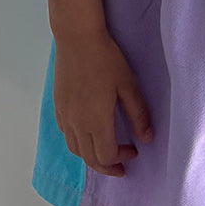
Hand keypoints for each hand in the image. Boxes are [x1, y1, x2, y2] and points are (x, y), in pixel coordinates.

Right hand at [53, 28, 154, 176]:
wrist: (77, 38)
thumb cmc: (105, 59)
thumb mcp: (128, 85)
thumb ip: (138, 114)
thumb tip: (147, 138)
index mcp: (96, 120)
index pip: (107, 155)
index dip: (122, 158)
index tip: (134, 151)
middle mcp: (77, 123)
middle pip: (90, 158)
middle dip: (107, 166)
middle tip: (122, 167)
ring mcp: (65, 115)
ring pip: (75, 149)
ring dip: (91, 157)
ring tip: (105, 154)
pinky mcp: (58, 106)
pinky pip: (66, 134)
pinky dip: (78, 143)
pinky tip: (88, 134)